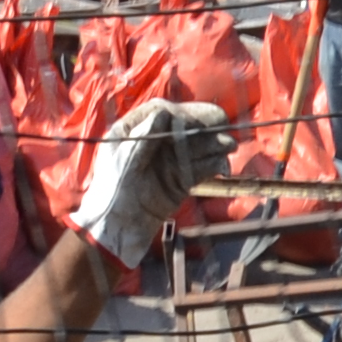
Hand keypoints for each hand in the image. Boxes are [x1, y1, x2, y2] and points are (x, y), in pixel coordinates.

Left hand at [75, 99, 230, 268]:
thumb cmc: (112, 192)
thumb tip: (164, 113)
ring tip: (229, 145)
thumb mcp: (124, 160)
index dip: (178, 113)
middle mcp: (153, 142)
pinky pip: (200, 168)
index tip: (192, 121)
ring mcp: (168, 161)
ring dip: (214, 145)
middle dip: (203, 126)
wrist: (118, 229)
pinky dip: (213, 165)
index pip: (160, 112)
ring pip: (195, 147)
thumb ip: (144, 136)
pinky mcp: (180, 180)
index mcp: (132, 131)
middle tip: (222, 124)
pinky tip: (223, 167)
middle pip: (182, 127)